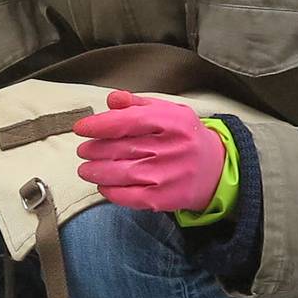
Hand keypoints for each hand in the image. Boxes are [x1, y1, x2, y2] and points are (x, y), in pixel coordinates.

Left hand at [74, 90, 230, 213]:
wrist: (216, 169)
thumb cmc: (185, 137)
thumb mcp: (169, 112)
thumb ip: (138, 105)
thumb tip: (111, 99)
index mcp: (172, 122)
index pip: (128, 121)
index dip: (100, 124)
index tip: (81, 128)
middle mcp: (171, 148)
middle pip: (122, 148)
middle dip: (95, 150)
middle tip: (84, 150)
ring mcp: (169, 175)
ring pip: (122, 173)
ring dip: (97, 172)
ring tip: (86, 169)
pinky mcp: (166, 198)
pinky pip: (131, 196)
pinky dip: (112, 192)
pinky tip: (103, 186)